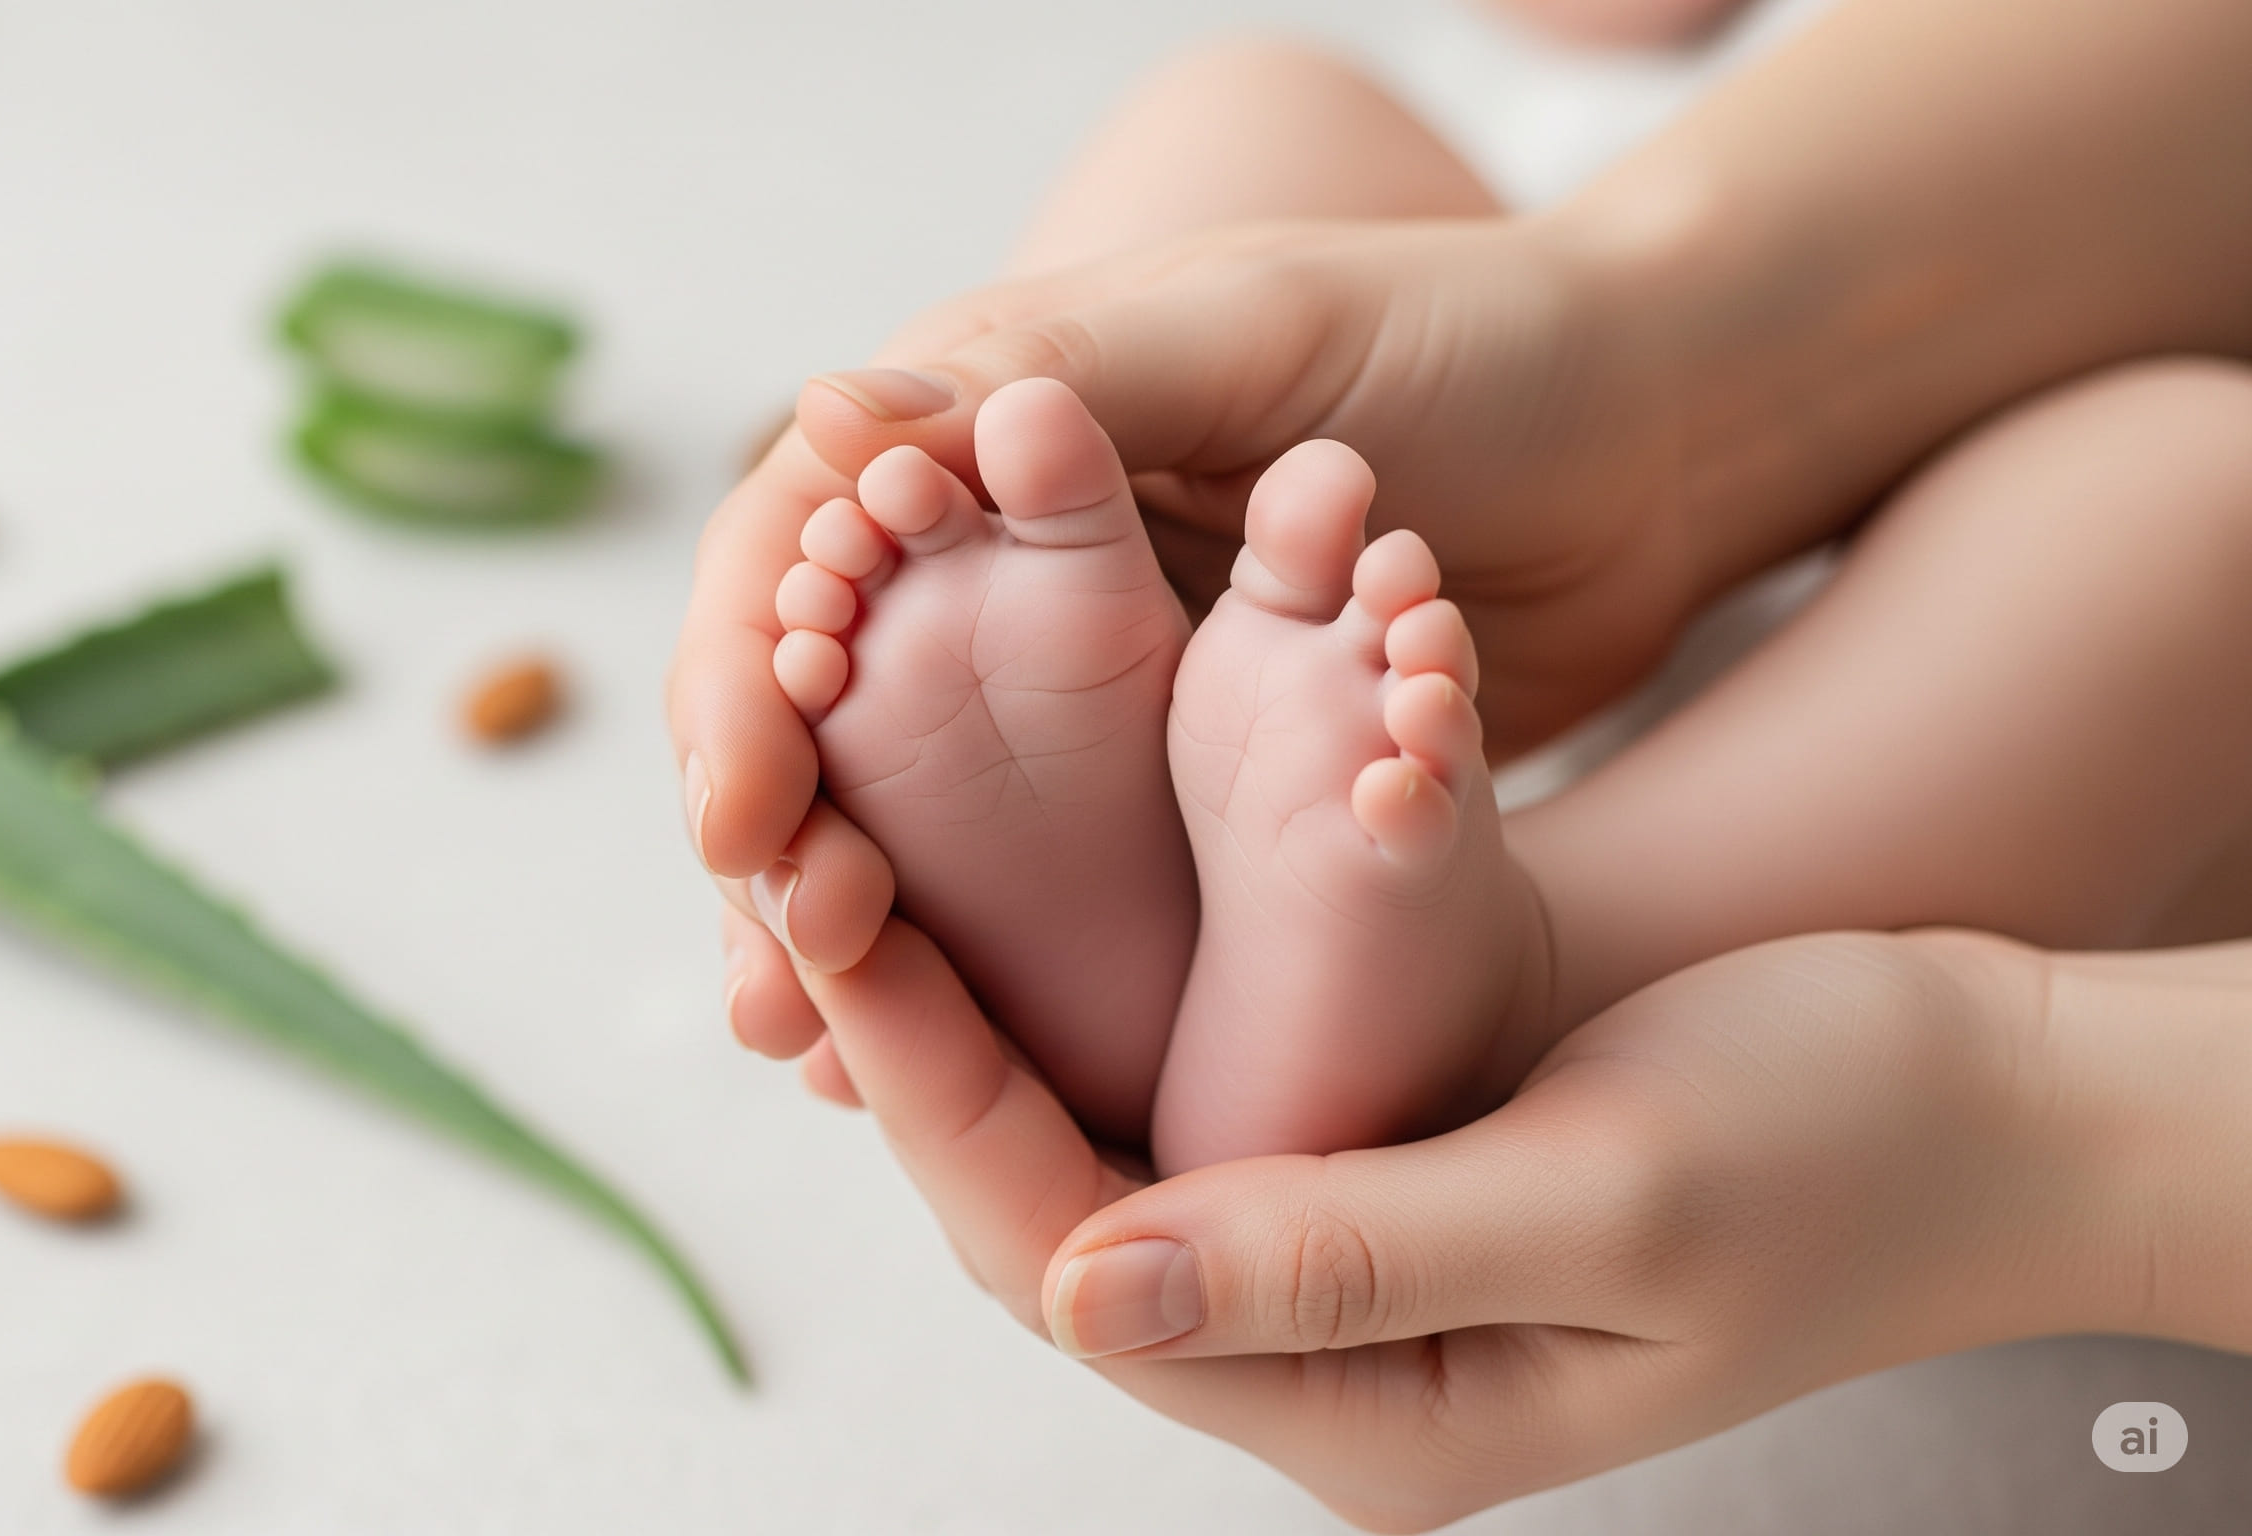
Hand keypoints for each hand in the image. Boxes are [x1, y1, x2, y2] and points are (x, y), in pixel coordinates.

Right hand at [674, 216, 1702, 1015]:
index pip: (788, 554)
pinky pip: (1024, 879)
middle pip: (807, 704)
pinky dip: (957, 969)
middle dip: (765, 839)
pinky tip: (904, 1062)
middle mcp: (1000, 556)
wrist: (1655, 438)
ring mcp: (1076, 670)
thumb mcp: (1255, 336)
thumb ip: (1063, 372)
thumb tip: (826, 420)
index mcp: (985, 428)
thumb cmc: (1468, 341)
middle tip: (771, 978)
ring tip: (810, 1058)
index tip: (743, 818)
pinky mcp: (1164, 766)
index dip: (738, 687)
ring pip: (888, 810)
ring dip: (831, 929)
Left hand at [751, 911, 2115, 1530]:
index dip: (933, 1085)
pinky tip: (993, 874)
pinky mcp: (1360, 1176)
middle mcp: (1324, 1369)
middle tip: (788, 857)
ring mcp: (1337, 1276)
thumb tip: (1089, 1285)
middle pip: (1043, 1207)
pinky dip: (1075, 982)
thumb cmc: (1845, 1150)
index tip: (826, 915)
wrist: (1991, 1105)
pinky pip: (1168, 1087)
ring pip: (1085, 1144)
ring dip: (968, 1003)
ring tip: (844, 844)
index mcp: (1370, 1419)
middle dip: (911, 1037)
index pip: (1075, 1259)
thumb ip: (1347, 1248)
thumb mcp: (1604, 1195)